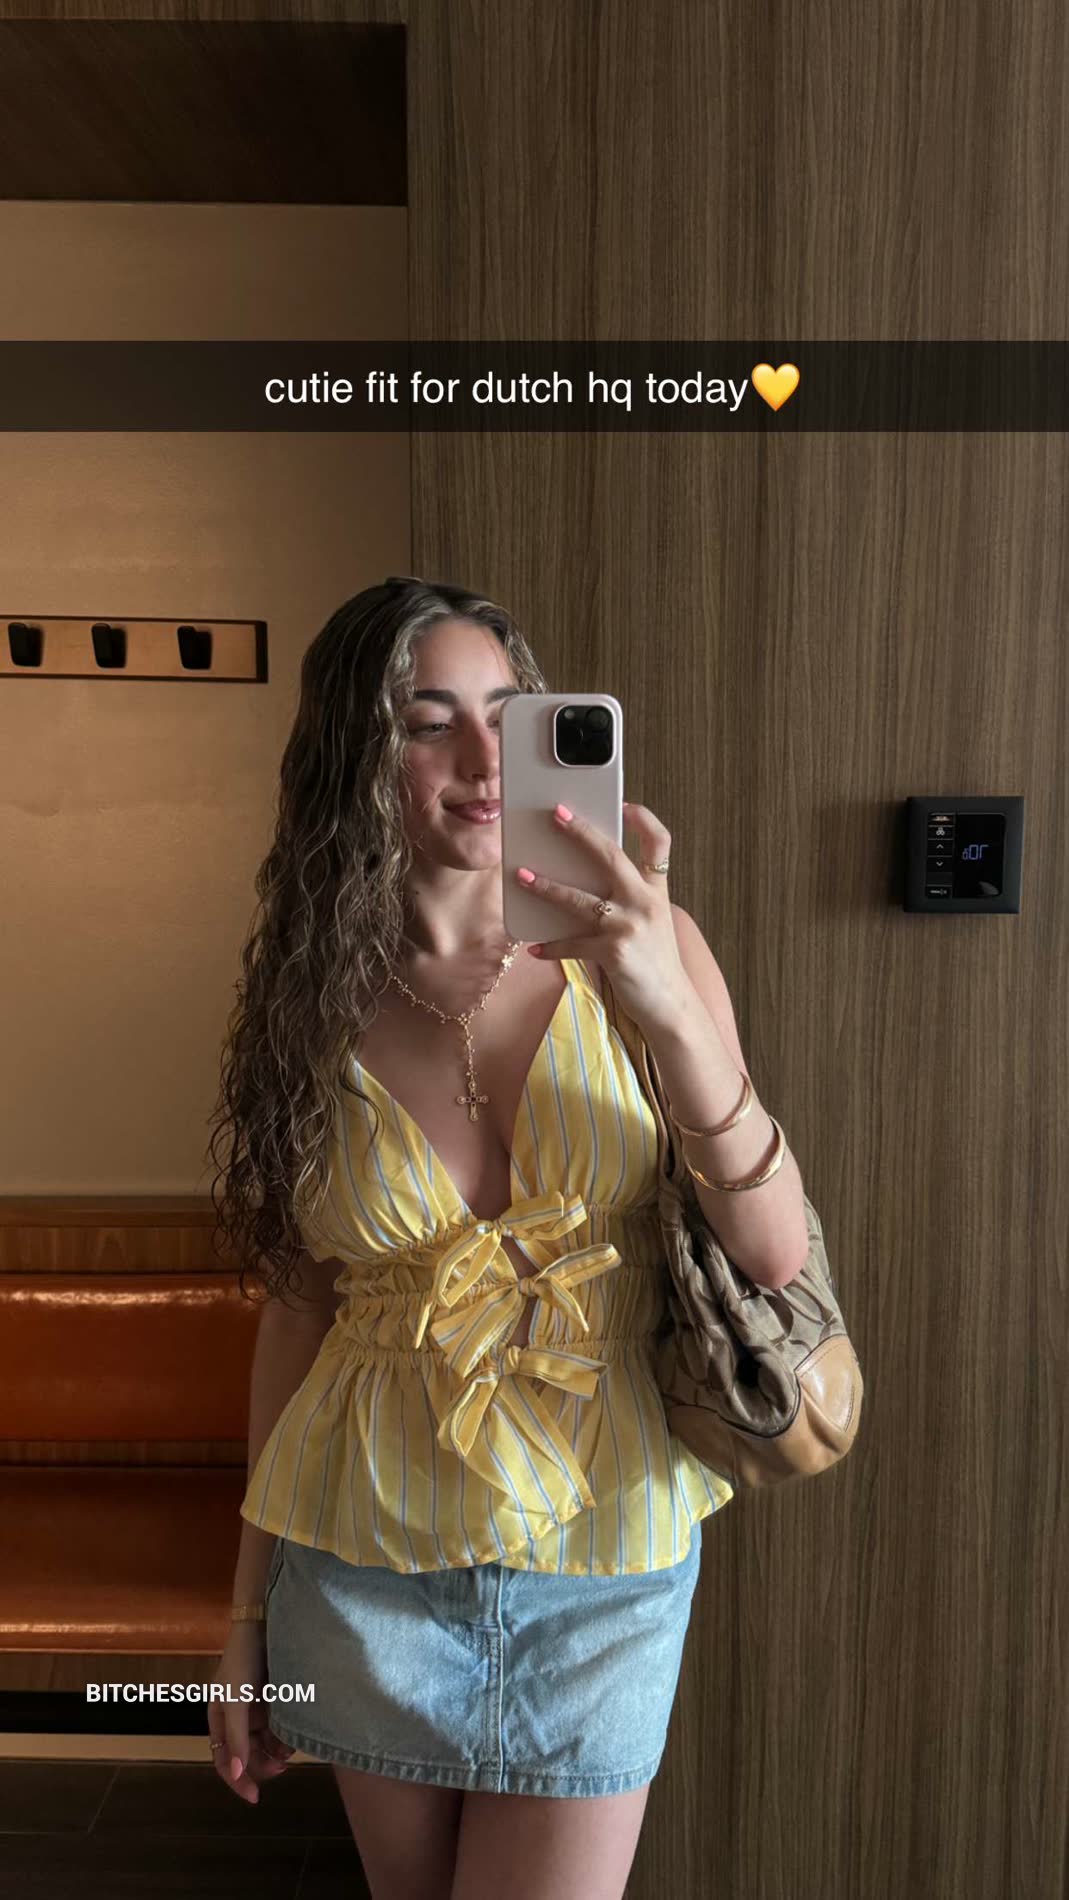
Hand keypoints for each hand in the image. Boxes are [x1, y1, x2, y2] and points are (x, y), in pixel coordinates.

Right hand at [209, 1624, 295, 1804]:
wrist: (264, 1624)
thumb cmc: (243, 1660)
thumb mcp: (236, 1699)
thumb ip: (235, 1736)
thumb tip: (235, 1773)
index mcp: (219, 1719)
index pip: (223, 1761)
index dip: (237, 1780)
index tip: (255, 1798)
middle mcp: (236, 1718)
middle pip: (246, 1756)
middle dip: (262, 1765)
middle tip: (283, 1768)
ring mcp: (256, 1710)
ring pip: (265, 1744)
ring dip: (276, 1752)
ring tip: (290, 1751)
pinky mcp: (274, 1701)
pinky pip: (278, 1728)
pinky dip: (285, 1736)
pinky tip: (294, 1736)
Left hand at [518, 801, 693, 1033]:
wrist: (671, 1005)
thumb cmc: (655, 962)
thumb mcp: (652, 922)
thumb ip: (628, 899)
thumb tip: (582, 881)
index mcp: (657, 892)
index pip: (659, 844)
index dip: (644, 819)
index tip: (625, 804)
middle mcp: (645, 903)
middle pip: (611, 856)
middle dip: (580, 832)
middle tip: (556, 814)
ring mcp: (629, 926)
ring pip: (578, 899)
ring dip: (546, 887)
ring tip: (521, 876)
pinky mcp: (613, 952)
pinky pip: (571, 944)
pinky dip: (551, 946)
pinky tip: (534, 948)